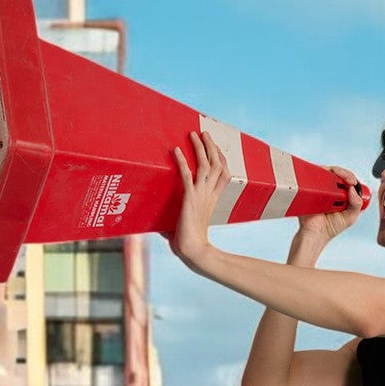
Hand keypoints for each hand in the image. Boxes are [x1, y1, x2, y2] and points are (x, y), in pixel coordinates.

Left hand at [171, 130, 231, 269]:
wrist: (194, 252)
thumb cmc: (189, 244)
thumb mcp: (186, 226)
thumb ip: (176, 221)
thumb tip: (161, 227)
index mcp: (212, 200)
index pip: (223, 175)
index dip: (221, 160)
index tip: (217, 149)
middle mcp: (209, 195)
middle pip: (217, 164)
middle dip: (211, 147)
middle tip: (205, 133)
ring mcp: (201, 195)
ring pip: (206, 165)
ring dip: (200, 147)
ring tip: (194, 134)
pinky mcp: (190, 198)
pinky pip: (187, 174)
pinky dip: (181, 161)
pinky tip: (175, 150)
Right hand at [297, 165, 363, 244]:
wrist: (315, 233)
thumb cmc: (331, 227)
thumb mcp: (350, 217)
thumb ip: (356, 204)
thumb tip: (352, 188)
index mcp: (341, 194)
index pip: (348, 179)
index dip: (352, 178)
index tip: (353, 183)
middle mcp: (331, 189)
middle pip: (338, 173)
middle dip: (345, 174)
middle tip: (349, 181)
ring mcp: (320, 188)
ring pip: (328, 172)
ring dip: (336, 173)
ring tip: (340, 181)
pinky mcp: (310, 187)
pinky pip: (315, 176)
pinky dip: (321, 174)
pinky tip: (327, 181)